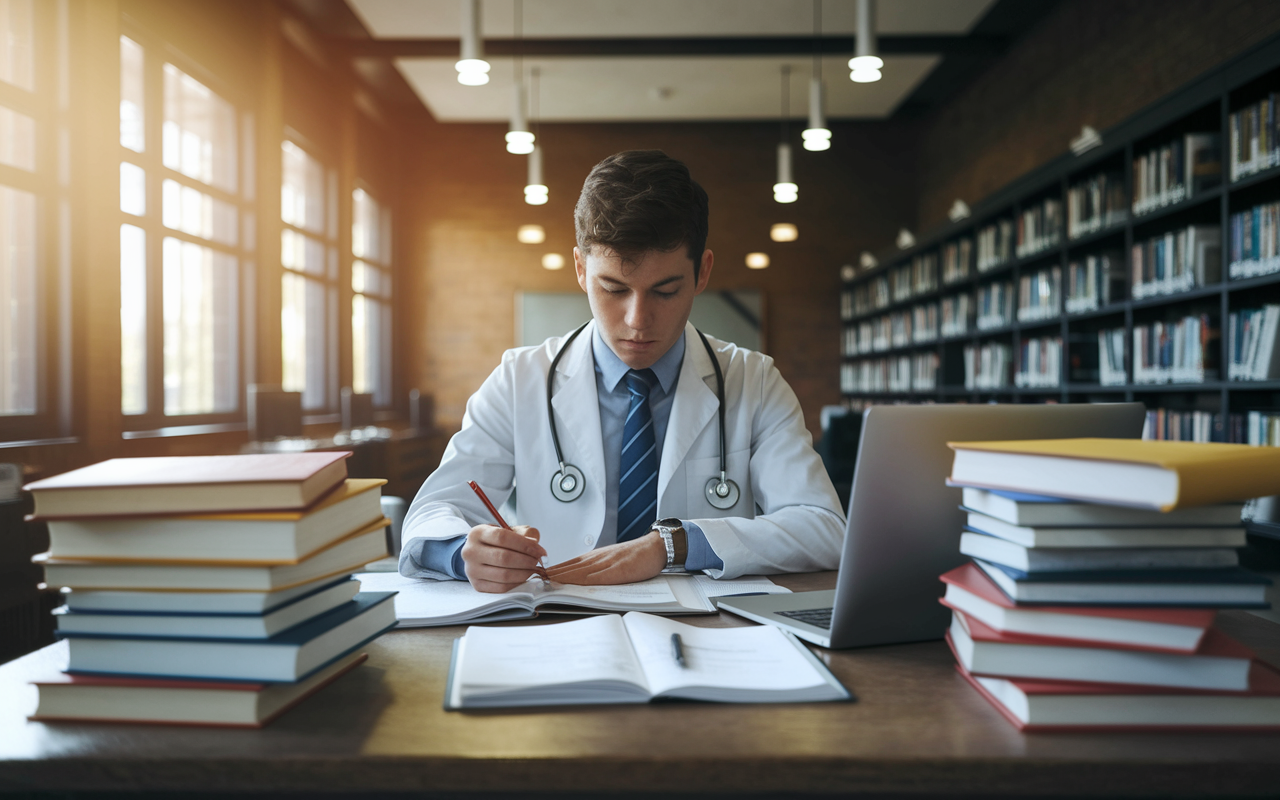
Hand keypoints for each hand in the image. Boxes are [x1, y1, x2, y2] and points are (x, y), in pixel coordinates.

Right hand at [461, 524, 548, 592]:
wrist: (478, 554)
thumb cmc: (495, 542)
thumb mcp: (507, 530)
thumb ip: (523, 533)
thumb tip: (535, 546)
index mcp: (477, 533)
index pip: (503, 537)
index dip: (525, 545)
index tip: (540, 550)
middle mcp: (471, 552)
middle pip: (504, 557)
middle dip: (527, 560)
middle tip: (538, 561)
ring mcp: (472, 570)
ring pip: (504, 575)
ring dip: (524, 573)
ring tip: (533, 568)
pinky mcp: (477, 585)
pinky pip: (501, 587)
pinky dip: (517, 583)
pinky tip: (524, 576)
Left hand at [545, 532, 666, 585]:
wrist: (655, 548)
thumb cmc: (636, 555)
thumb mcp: (613, 559)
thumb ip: (599, 567)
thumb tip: (582, 576)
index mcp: (597, 556)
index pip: (571, 563)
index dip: (555, 569)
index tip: (541, 574)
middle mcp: (599, 558)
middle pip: (571, 566)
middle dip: (554, 573)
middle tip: (536, 578)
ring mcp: (608, 563)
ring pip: (581, 571)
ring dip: (563, 576)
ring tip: (548, 581)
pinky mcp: (619, 571)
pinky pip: (598, 576)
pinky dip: (584, 580)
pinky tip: (574, 584)